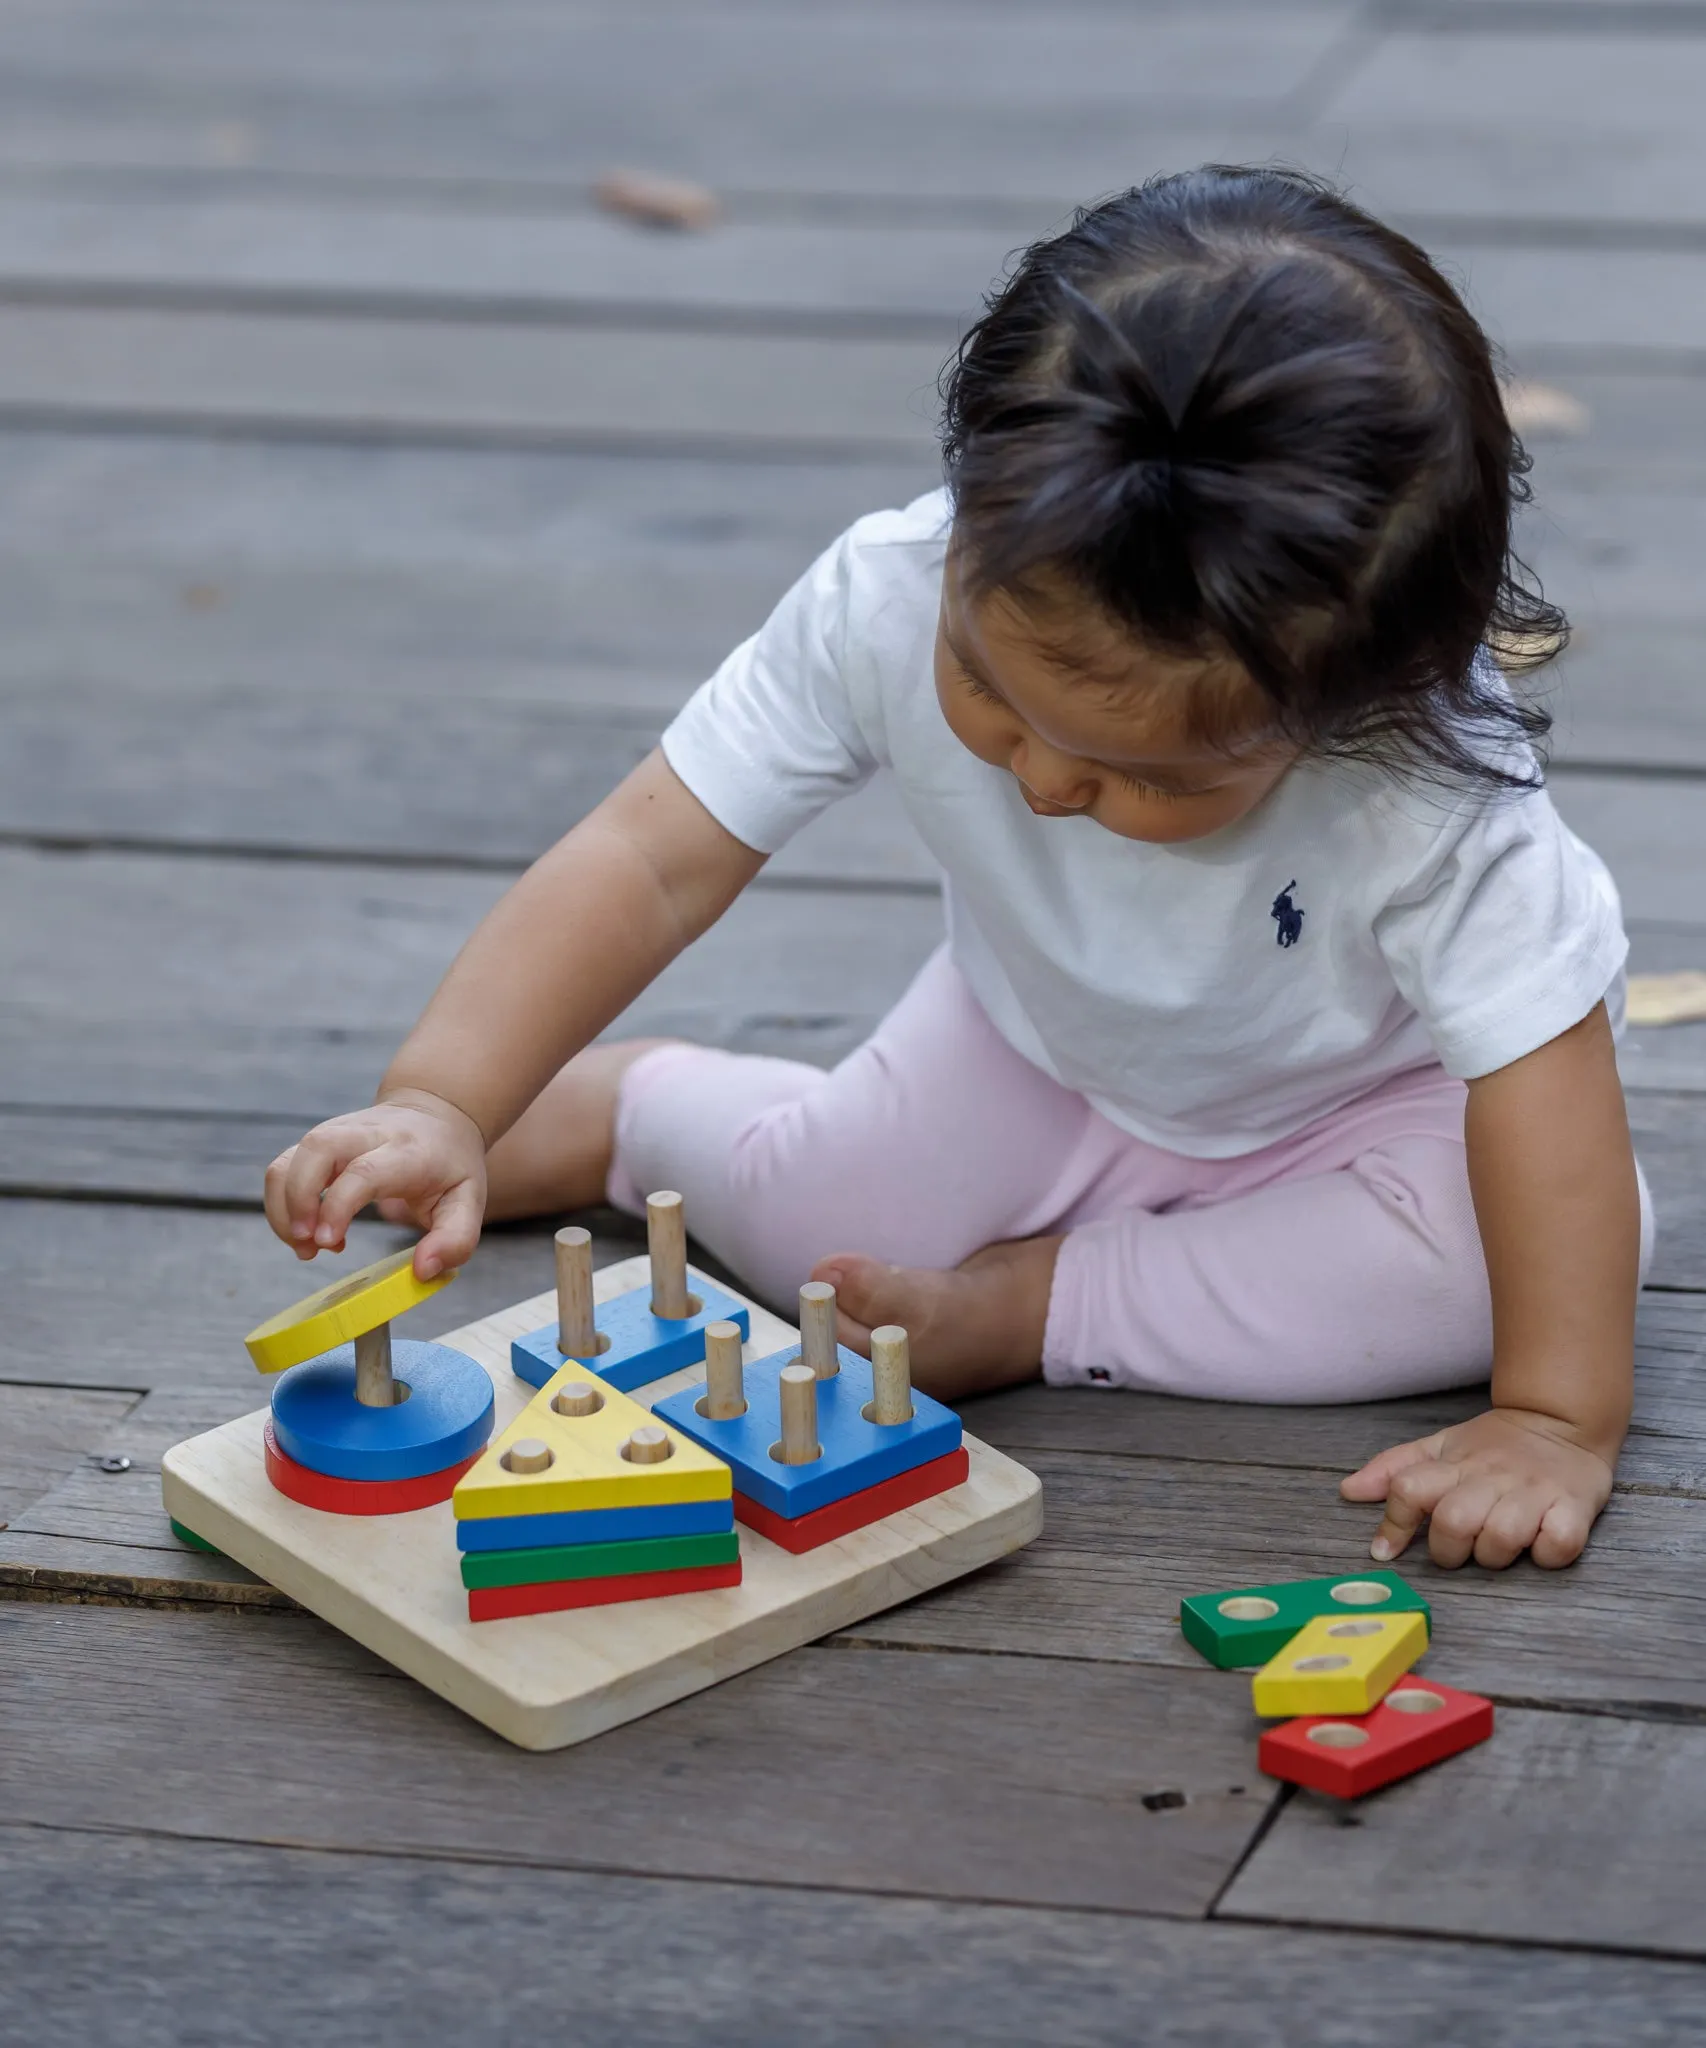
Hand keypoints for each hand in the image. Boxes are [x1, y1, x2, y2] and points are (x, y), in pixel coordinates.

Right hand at [263, 1089, 487, 1279]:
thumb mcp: (469, 1203)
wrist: (438, 1113)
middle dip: (297, 1202)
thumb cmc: (451, 1165)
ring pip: (289, 1159)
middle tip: (309, 1247)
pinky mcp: (318, 1142)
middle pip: (316, 1151)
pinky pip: (283, 1167)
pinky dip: (282, 1203)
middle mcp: (367, 1135)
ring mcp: (337, 1134)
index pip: (363, 1171)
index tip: (328, 1242)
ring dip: (282, 1207)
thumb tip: (422, 1270)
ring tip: (305, 1246)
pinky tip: (308, 1231)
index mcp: (408, 1151)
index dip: (338, 1206)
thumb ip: (455, 1241)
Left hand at [1339, 1407, 1615, 1569]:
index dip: (1393, 1523)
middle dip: (1448, 1549)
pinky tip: (1541, 1544)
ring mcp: (1534, 1493)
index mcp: (1455, 1464)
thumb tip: (1348, 1491)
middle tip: (1457, 1549)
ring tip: (1500, 1546)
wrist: (1561, 1420)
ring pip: (1502, 1538)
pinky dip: (1547, 1554)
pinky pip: (1558, 1544)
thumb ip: (1394, 1469)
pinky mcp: (1574, 1508)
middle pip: (1453, 1521)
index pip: (1408, 1488)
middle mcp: (1491, 1477)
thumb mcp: (1440, 1446)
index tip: (1385, 1550)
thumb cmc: (1494, 1445)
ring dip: (1496, 1555)